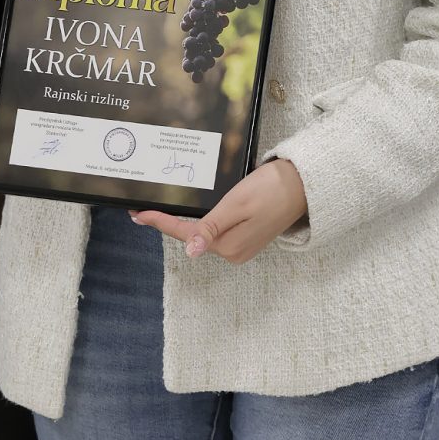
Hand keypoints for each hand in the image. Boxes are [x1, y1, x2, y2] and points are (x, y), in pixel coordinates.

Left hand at [130, 159, 306, 263]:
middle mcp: (232, 251)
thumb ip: (211, 228)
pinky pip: (215, 233)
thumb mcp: (236, 205)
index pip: (185, 234)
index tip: (138, 214)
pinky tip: (189, 214)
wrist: (300, 186)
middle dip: (167, 223)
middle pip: (191, 236)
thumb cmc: (269, 189)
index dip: (160, 223)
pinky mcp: (245, 238)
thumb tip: (191, 253)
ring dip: (182, 224)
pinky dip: (200, 224)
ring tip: (160, 212)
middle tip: (142, 211)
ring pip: (202, 235)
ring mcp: (240, 247)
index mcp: (228, 244)